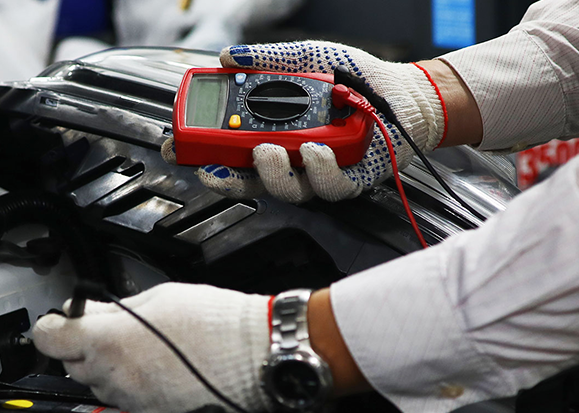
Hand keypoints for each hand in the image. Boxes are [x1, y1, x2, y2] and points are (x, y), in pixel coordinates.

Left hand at [31, 283, 271, 412]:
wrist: (255, 355)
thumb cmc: (214, 321)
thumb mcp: (157, 297)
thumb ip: (111, 308)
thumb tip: (85, 311)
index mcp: (110, 340)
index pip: (50, 339)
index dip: (51, 327)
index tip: (58, 322)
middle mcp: (116, 376)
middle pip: (73, 364)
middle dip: (83, 346)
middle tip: (109, 329)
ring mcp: (134, 401)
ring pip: (100, 385)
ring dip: (108, 367)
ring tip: (143, 348)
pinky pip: (128, 401)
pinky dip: (133, 385)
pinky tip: (158, 367)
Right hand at [162, 41, 446, 201]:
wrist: (400, 90)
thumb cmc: (353, 78)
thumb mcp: (304, 58)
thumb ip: (266, 59)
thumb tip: (227, 56)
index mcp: (271, 132)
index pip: (226, 150)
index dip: (200, 153)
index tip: (178, 146)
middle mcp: (290, 157)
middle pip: (248, 180)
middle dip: (225, 177)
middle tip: (213, 165)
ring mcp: (316, 172)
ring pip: (284, 190)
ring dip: (271, 173)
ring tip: (268, 149)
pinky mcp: (348, 180)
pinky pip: (327, 186)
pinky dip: (318, 170)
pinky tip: (316, 149)